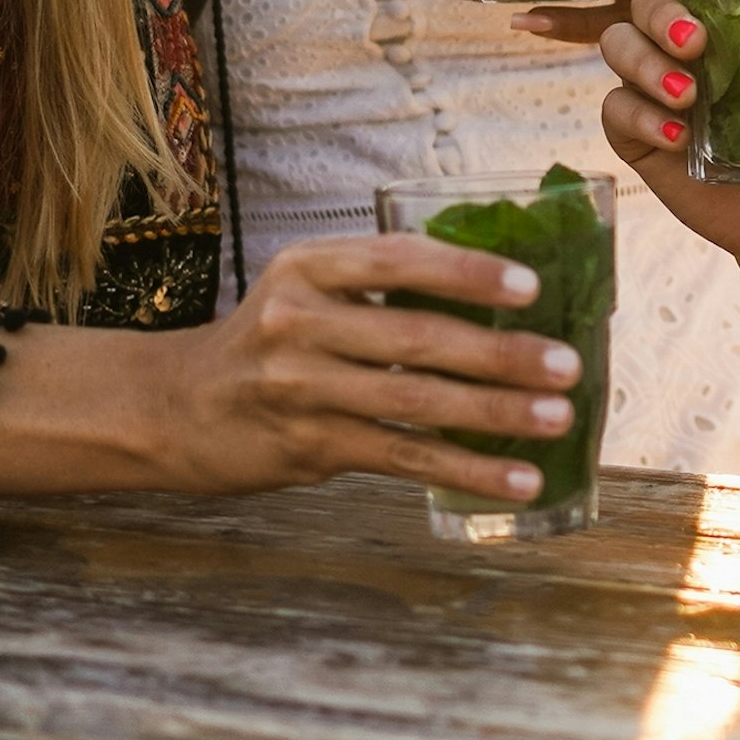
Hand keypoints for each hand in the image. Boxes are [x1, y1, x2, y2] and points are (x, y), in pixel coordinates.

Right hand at [126, 235, 588, 502]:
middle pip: (416, 337)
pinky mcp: (309, 446)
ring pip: (416, 401)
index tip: (530, 287)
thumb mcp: (306, 290)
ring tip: (557, 418)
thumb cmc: (267, 342)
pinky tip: (517, 479)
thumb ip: (379, 285)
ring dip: (495, 413)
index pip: (397, 260)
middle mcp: (298, 323)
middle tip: (567, 363)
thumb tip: (499, 297)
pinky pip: (402, 457)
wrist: (173, 407)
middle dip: (501, 353)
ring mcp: (301, 389)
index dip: (466, 272)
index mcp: (307, 268)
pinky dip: (466, 469)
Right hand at [596, 0, 739, 271]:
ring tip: (688, 93)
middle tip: (697, 40)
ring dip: (645, 63)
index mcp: (720, 7)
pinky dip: (641, 118)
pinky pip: (614, 110)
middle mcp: (676, 35)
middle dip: (661, 12)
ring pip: (616, 45)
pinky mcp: (635, 130)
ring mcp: (649, 81)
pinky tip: (678, 138)